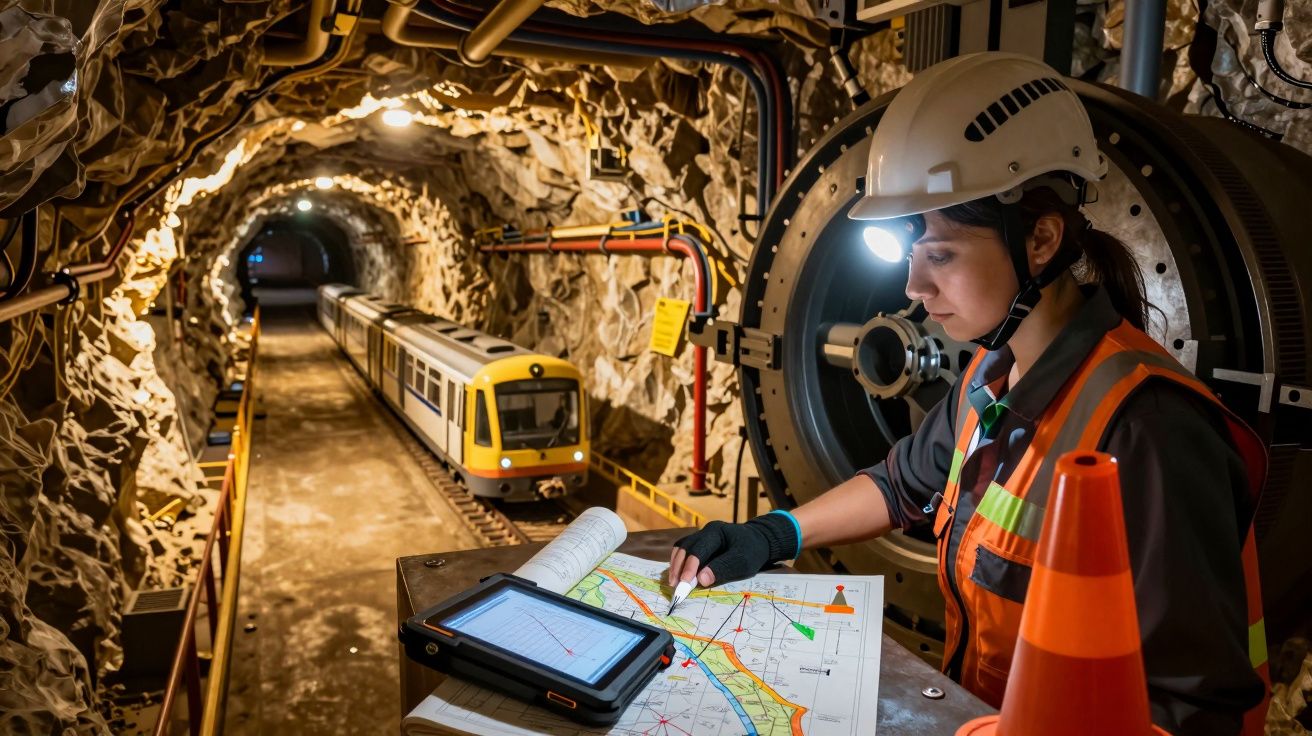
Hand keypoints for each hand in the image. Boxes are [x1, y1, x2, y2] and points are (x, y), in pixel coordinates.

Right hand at [668, 513, 798, 587]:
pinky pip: (684, 550)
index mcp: (716, 532)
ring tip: (673, 582)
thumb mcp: (743, 562)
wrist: (760, 541)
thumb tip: (700, 580)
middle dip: (679, 567)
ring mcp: (701, 535)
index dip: (690, 567)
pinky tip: (678, 574)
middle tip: (675, 586)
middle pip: (686, 547)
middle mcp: (706, 531)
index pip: (698, 549)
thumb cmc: (753, 552)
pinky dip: (679, 562)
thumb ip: (722, 569)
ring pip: (682, 548)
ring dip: (676, 565)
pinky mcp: (700, 543)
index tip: (685, 584)